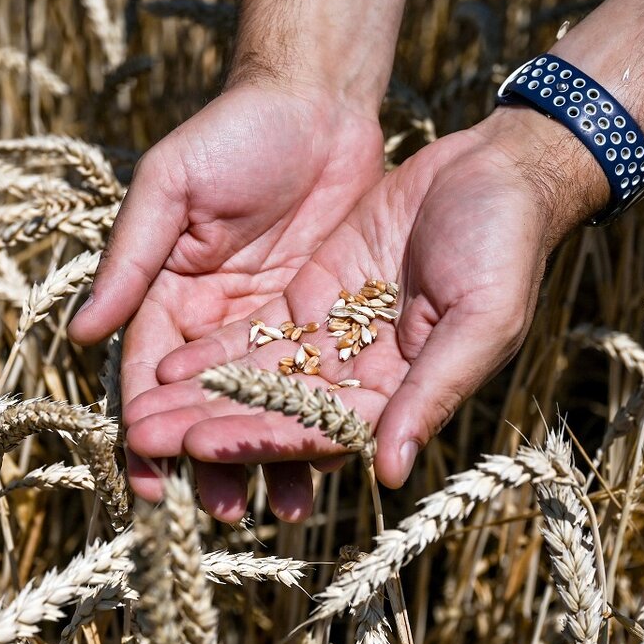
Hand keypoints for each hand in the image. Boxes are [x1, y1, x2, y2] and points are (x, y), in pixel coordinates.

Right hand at [68, 83, 384, 520]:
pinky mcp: (320, 320)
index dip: (149, 425)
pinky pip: (315, 382)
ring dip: (268, 455)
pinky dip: (318, 421)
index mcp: (168, 294)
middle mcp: (214, 321)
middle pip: (208, 405)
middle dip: (210, 459)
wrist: (316, 102)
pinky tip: (331, 462)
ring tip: (283, 507)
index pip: (151, 374)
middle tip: (220, 513)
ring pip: (264, 405)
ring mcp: (269, 324)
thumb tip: (79, 336)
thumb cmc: (232, 134)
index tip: (148, 478)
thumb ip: (131, 260)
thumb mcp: (170, 188)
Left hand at [123, 107, 604, 518]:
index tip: (198, 447)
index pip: (319, 430)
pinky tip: (166, 365)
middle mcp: (362, 376)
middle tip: (144, 441)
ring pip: (256, 378)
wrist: (497, 170)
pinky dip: (215, 352)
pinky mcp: (315, 294)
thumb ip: (431, 393)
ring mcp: (334, 336)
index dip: (258, 440)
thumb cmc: (505, 245)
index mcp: (402, 394)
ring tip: (138, 415)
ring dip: (199, 398)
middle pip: (275, 413)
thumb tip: (387, 473)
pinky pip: (258, 333)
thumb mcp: (481, 320)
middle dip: (210, 427)